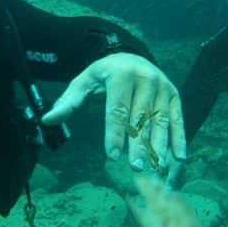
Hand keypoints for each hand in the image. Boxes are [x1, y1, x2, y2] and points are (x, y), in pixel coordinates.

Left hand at [41, 53, 187, 172]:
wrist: (132, 56)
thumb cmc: (104, 75)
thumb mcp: (84, 82)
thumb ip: (68, 101)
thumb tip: (48, 119)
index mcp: (121, 75)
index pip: (117, 108)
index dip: (115, 133)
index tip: (112, 156)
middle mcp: (146, 80)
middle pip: (141, 118)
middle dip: (138, 144)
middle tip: (136, 168)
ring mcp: (163, 88)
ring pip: (161, 121)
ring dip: (160, 147)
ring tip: (157, 169)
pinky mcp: (174, 96)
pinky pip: (178, 119)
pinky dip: (179, 139)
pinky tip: (179, 158)